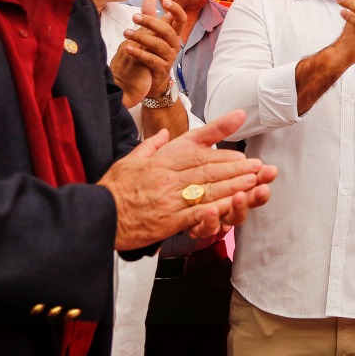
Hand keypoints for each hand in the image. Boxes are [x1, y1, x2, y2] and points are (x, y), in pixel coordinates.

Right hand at [99, 109, 276, 250]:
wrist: (95, 216)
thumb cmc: (112, 189)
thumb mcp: (129, 160)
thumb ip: (150, 146)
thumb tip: (162, 134)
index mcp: (161, 163)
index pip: (199, 156)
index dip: (224, 156)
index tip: (243, 156)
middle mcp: (168, 179)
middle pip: (208, 171)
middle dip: (237, 169)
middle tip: (259, 167)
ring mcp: (168, 199)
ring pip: (207, 190)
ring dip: (234, 186)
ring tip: (255, 183)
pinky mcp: (166, 221)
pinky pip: (194, 214)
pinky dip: (214, 211)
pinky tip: (231, 208)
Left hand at [123, 0, 185, 97]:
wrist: (151, 80)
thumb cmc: (152, 53)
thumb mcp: (152, 34)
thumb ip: (150, 16)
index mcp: (173, 35)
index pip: (181, 19)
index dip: (176, 10)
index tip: (165, 1)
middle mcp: (174, 45)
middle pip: (167, 31)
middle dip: (151, 22)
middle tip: (135, 17)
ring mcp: (169, 57)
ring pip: (158, 45)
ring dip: (141, 37)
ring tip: (125, 32)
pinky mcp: (161, 69)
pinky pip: (151, 59)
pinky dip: (139, 53)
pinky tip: (127, 48)